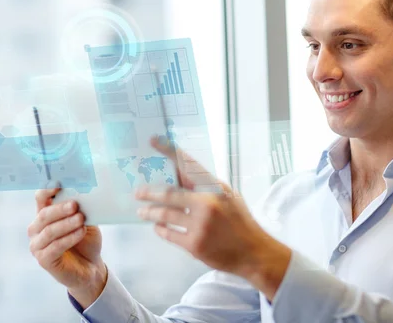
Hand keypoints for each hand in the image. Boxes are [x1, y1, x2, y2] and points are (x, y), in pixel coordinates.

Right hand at [28, 187, 106, 307]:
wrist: (91, 266)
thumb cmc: (86, 239)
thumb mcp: (85, 220)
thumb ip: (80, 208)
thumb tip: (83, 193)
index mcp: (45, 215)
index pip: (40, 199)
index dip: (47, 190)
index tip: (58, 183)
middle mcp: (36, 229)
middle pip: (44, 215)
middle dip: (60, 209)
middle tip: (75, 205)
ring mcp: (37, 245)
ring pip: (49, 231)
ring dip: (66, 224)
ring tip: (81, 219)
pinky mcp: (44, 260)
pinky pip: (54, 247)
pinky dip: (69, 238)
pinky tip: (81, 232)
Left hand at [135, 137, 291, 299]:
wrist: (254, 252)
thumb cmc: (240, 223)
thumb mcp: (229, 198)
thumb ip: (207, 188)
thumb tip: (182, 177)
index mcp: (216, 188)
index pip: (189, 164)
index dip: (169, 151)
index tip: (154, 140)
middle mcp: (207, 203)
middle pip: (169, 193)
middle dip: (149, 192)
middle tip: (138, 192)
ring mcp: (200, 224)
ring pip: (165, 214)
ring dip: (150, 212)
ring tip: (142, 211)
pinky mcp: (194, 244)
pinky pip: (168, 233)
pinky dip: (160, 229)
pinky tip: (157, 226)